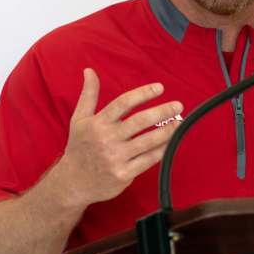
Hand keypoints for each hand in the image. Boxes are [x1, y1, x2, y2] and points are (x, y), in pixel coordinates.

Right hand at [53, 68, 182, 208]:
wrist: (73, 182)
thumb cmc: (79, 147)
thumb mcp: (79, 119)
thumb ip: (88, 94)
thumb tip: (89, 70)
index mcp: (97, 123)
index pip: (123, 103)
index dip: (143, 94)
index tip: (160, 88)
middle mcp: (107, 139)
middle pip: (139, 121)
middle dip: (162, 111)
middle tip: (178, 105)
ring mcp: (116, 157)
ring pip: (148, 141)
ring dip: (167, 131)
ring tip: (180, 122)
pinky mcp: (123, 174)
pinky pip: (148, 160)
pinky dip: (161, 150)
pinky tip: (171, 142)